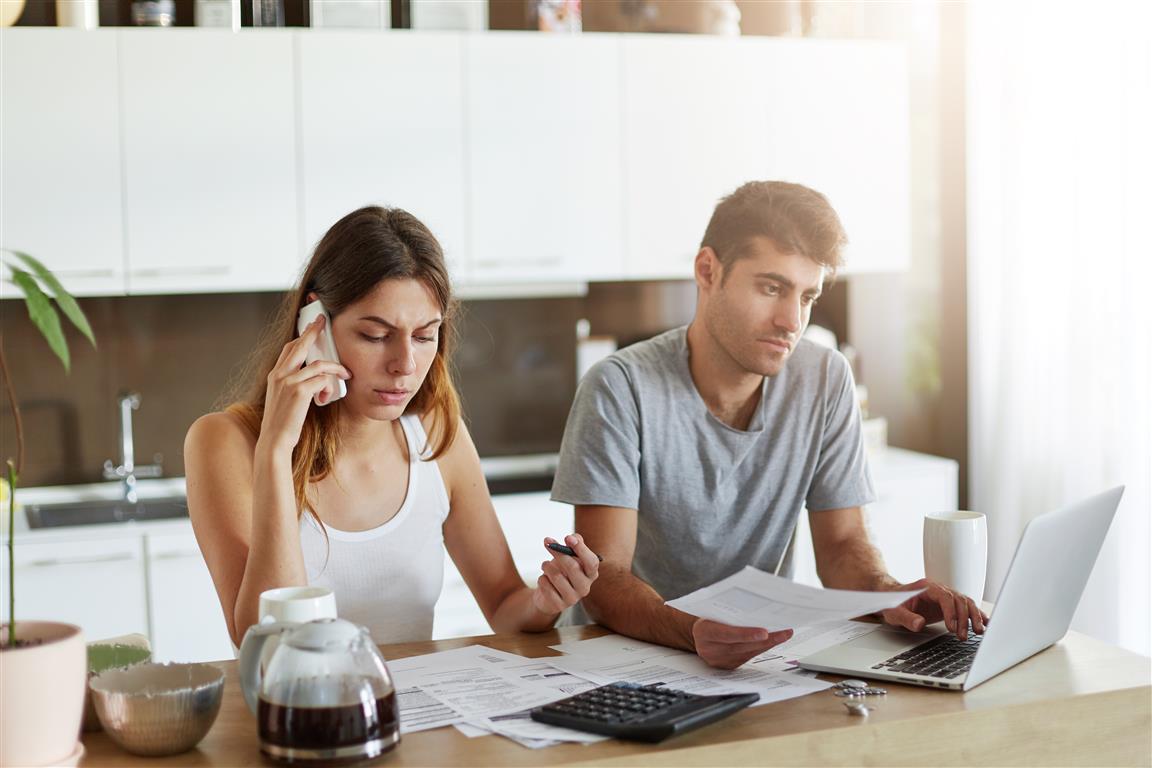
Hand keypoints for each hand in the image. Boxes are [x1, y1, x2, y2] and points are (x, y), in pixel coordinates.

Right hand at [258, 315, 350, 454]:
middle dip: (313, 331)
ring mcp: (288, 382)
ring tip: (345, 375)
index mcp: (275, 375)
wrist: (274, 441)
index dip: (301, 336)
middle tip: (323, 321)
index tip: (311, 327)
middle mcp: (279, 375)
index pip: (289, 348)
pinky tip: (326, 399)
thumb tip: (316, 380)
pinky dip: (329, 387)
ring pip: (318, 364)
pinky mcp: (299, 391)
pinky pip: (322, 380)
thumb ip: (295, 386)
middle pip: (300, 345)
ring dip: (335, 369)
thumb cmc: (282, 424)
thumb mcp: (285, 400)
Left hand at [532, 534, 599, 614]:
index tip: (567, 537)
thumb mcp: (568, 555)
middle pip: (573, 567)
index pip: (591, 562)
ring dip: (547, 566)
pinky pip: (546, 586)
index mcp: (591, 574)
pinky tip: (544, 579)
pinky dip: (542, 578)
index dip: (581, 549)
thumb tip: (573, 538)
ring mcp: (573, 598)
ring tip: (545, 565)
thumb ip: (574, 543)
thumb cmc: (561, 570)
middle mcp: (585, 587)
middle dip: (558, 552)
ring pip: (557, 576)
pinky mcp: (559, 605)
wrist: (548, 594)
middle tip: (547, 542)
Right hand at [693, 619, 793, 669]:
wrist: (696, 635)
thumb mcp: (711, 611)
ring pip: (748, 653)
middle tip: (784, 632)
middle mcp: (710, 650)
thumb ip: (728, 613)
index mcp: (704, 632)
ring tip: (784, 634)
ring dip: (768, 644)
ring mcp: (719, 661)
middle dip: (766, 639)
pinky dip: (761, 648)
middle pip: (742, 646)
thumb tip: (755, 610)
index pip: (727, 634)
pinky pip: (748, 658)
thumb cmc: (707, 619)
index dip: (746, 634)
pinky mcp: (728, 666)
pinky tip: (773, 641)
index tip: (764, 632)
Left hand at [880, 578, 988, 639]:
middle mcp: (939, 589)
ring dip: (973, 617)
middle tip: (963, 636)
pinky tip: (985, 623)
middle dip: (964, 618)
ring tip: (977, 632)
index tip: (952, 627)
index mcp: (927, 587)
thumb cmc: (893, 603)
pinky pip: (966, 607)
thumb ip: (906, 618)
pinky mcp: (949, 605)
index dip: (951, 612)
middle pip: (959, 599)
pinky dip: (976, 614)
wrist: (892, 598)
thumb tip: (919, 624)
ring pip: (966, 603)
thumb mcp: (894, 612)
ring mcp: (945, 596)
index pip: (945, 596)